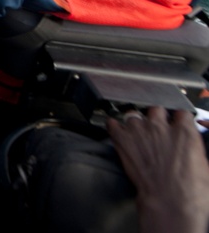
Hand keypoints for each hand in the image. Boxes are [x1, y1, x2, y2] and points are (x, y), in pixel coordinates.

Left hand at [107, 107, 208, 232]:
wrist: (169, 201)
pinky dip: (113, 126)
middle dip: (156, 118)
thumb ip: (193, 148)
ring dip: (135, 123)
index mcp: (184, 131)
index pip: (181, 113)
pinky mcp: (123, 140)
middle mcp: (160, 126)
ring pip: (134, 114)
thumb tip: (191, 148)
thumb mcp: (204, 165)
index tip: (176, 124)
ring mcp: (139, 131)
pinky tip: (117, 131)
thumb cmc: (190, 190)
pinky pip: (112, 123)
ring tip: (137, 134)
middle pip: (156, 110)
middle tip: (156, 130)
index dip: (178, 119)